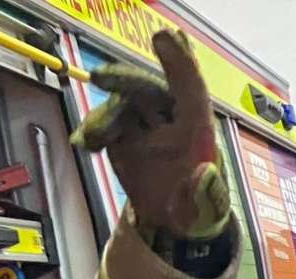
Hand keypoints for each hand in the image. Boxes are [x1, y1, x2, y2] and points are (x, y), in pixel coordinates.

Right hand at [71, 30, 228, 238]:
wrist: (173, 224)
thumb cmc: (198, 210)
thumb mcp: (207, 210)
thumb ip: (207, 195)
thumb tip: (205, 176)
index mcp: (199, 130)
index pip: (192, 90)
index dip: (179, 63)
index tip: (164, 37)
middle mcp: (172, 120)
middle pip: (149, 88)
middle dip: (126, 79)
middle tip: (101, 77)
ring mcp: (145, 126)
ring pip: (122, 104)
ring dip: (104, 116)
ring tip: (94, 138)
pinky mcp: (123, 136)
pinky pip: (105, 124)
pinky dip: (93, 130)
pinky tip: (88, 144)